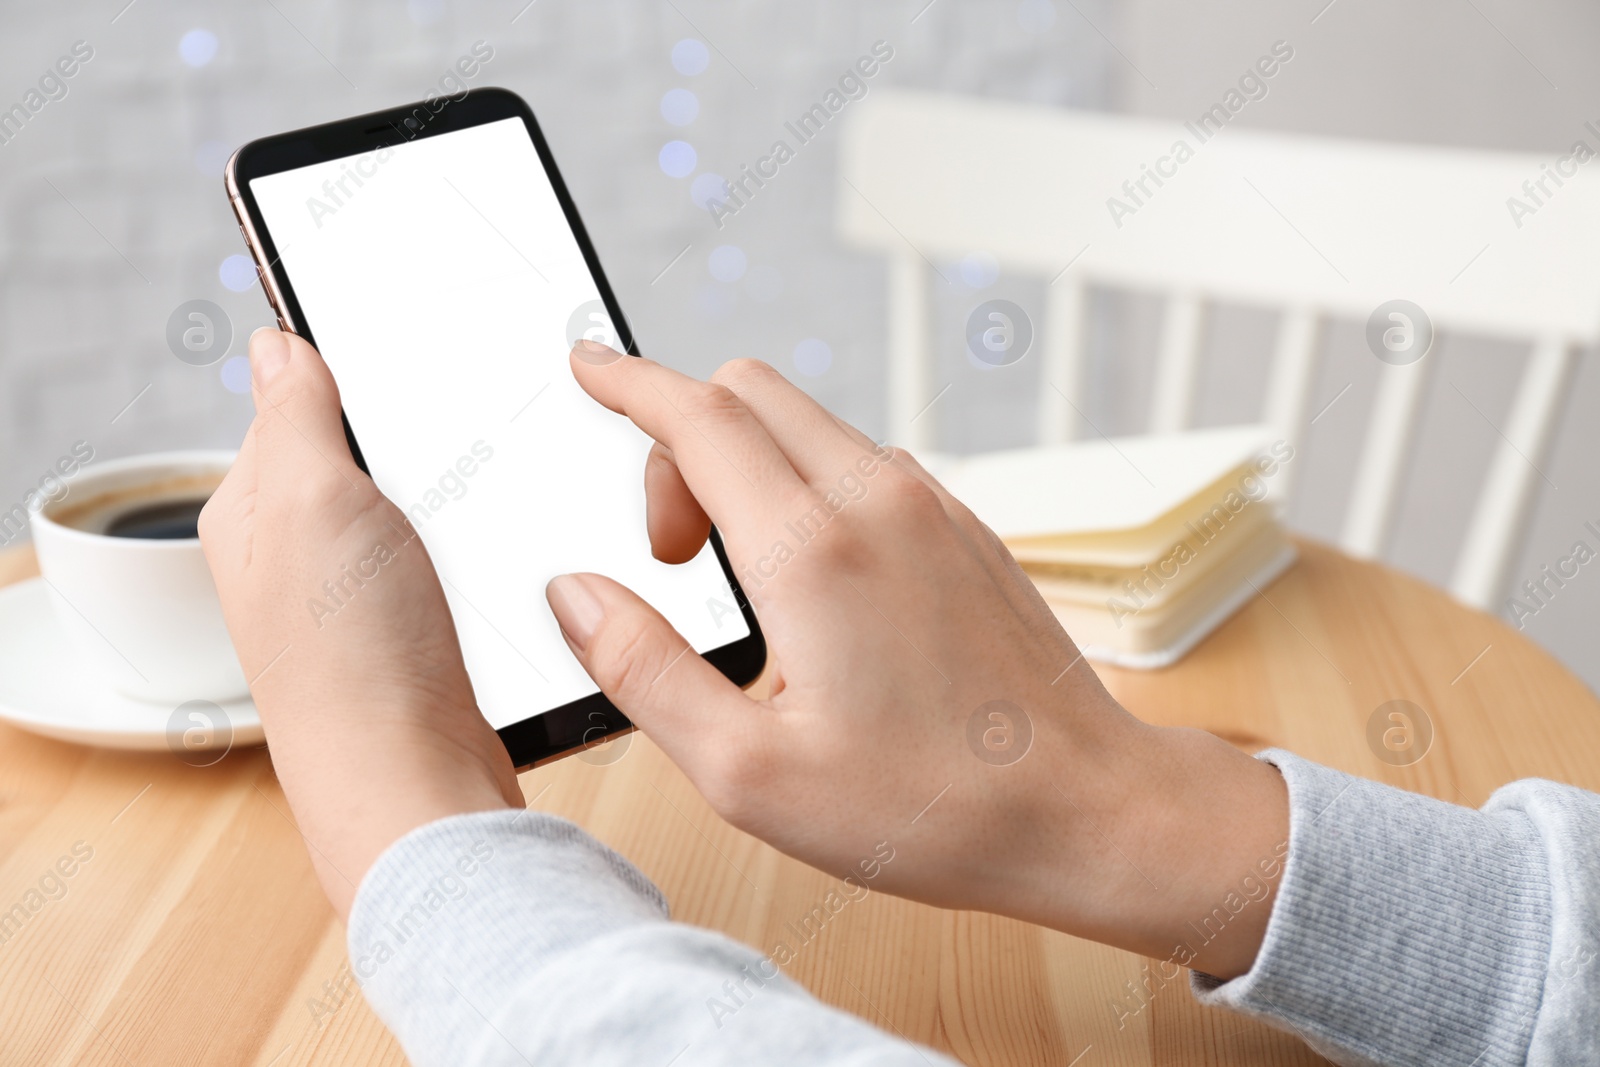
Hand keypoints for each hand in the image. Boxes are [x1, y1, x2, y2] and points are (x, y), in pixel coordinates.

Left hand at [200, 328, 520, 919]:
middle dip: (416, 442)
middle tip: (457, 439)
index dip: (353, 375)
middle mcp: (298, 555)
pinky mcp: (417, 635)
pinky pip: (453, 563)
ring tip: (474, 514)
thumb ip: (296, 412)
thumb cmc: (350, 661)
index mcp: (254, 512)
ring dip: (456, 502)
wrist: (416, 786)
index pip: (296, 402)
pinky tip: (493, 563)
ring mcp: (359, 600)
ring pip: (419, 509)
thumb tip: (275, 343)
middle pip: (367, 455)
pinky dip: (479, 553)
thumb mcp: (312, 500)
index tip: (411, 355)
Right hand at [548, 344, 1287, 977]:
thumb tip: (575, 594)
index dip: (626, 381)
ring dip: (750, 465)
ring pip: (809, 425)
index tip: (587, 368)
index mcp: (811, 551)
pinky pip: (865, 464)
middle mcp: (878, 502)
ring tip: (749, 587)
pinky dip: (811, 486)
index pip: (696, 416)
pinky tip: (819, 588)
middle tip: (671, 552)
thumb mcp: (749, 772)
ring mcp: (934, 507)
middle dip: (681, 440)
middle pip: (749, 392)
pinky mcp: (967, 529)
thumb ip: (642, 669)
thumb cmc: (931, 808)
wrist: (1087, 809)